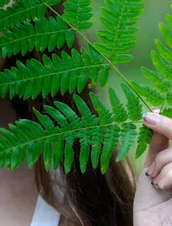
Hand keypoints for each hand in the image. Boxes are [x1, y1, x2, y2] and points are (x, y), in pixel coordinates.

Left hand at [133, 109, 171, 225]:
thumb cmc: (153, 205)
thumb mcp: (155, 169)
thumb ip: (160, 146)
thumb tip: (155, 114)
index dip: (170, 124)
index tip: (150, 114)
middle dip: (167, 138)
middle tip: (149, 134)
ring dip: (164, 162)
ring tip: (157, 180)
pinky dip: (169, 173)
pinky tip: (161, 186)